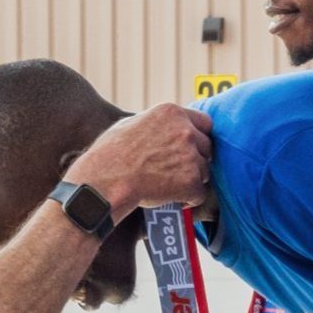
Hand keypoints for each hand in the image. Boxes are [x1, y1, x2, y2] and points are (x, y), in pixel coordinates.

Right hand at [70, 104, 213, 217]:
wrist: (105, 182)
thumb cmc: (111, 154)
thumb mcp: (132, 124)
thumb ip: (158, 123)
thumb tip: (168, 126)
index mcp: (172, 112)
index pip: (205, 123)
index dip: (198, 138)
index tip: (190, 149)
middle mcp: (185, 131)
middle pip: (207, 148)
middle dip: (196, 160)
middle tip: (176, 171)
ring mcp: (190, 156)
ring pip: (205, 171)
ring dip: (192, 180)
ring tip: (168, 185)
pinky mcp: (192, 182)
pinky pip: (200, 194)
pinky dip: (189, 199)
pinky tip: (171, 198)